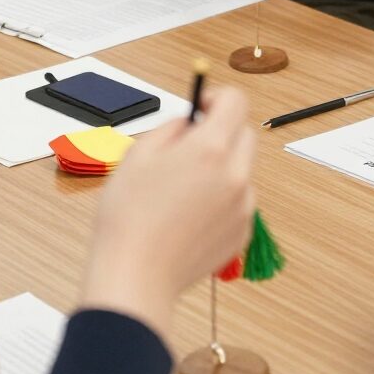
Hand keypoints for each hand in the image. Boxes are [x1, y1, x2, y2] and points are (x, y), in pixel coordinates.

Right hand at [79, 84, 255, 337]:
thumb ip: (171, 128)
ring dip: (222, 167)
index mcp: (211, 149)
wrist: (136, 275)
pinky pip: (239, 200)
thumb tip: (189, 122)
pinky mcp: (242, 232)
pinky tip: (189, 214)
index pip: (236, 101)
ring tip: (182, 189)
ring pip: (241, 169)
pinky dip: (222, 198)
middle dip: (221, 132)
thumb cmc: (129, 217)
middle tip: (189, 147)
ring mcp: (243, 205)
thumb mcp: (139, 154)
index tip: (200, 107)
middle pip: (244, 134)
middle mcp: (235, 174)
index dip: (216, 97)